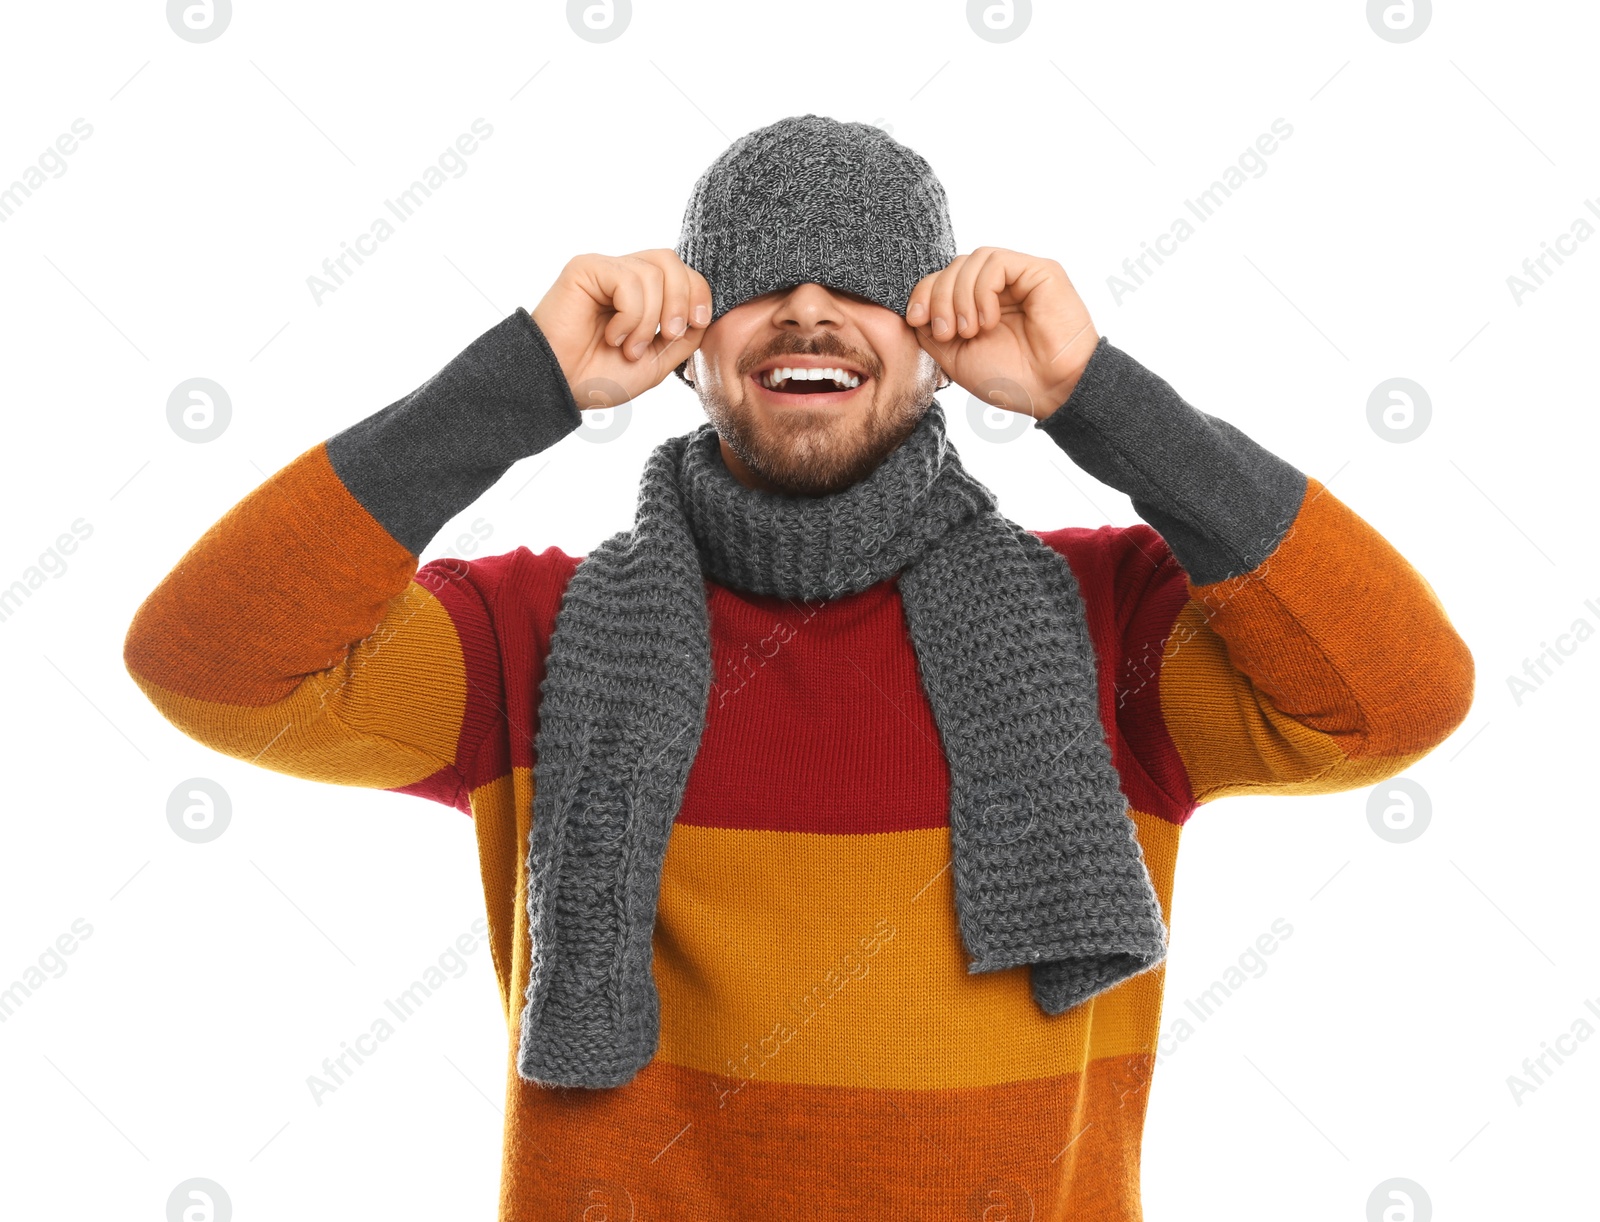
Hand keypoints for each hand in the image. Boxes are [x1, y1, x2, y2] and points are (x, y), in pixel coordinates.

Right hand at [530, 249, 712, 407]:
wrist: (562, 389)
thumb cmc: (600, 378)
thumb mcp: (657, 362)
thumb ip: (685, 337)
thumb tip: (704, 313)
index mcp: (642, 294)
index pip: (683, 273)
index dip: (698, 294)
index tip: (695, 324)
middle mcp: (623, 276)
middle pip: (672, 262)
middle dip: (682, 301)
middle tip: (668, 335)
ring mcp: (604, 270)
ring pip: (653, 273)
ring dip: (650, 320)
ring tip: (630, 347)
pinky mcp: (586, 268)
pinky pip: (629, 280)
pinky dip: (630, 316)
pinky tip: (612, 336)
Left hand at [906, 248, 1098, 419]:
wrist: (1051, 391)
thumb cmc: (1009, 379)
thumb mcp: (955, 357)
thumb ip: (931, 330)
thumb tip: (915, 308)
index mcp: (978, 304)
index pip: (942, 280)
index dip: (923, 293)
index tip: (917, 320)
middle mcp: (999, 287)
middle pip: (953, 267)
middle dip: (939, 297)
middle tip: (946, 331)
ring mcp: (1019, 277)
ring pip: (972, 260)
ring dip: (959, 296)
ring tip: (970, 330)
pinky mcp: (1040, 271)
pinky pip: (996, 262)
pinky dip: (983, 290)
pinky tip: (989, 320)